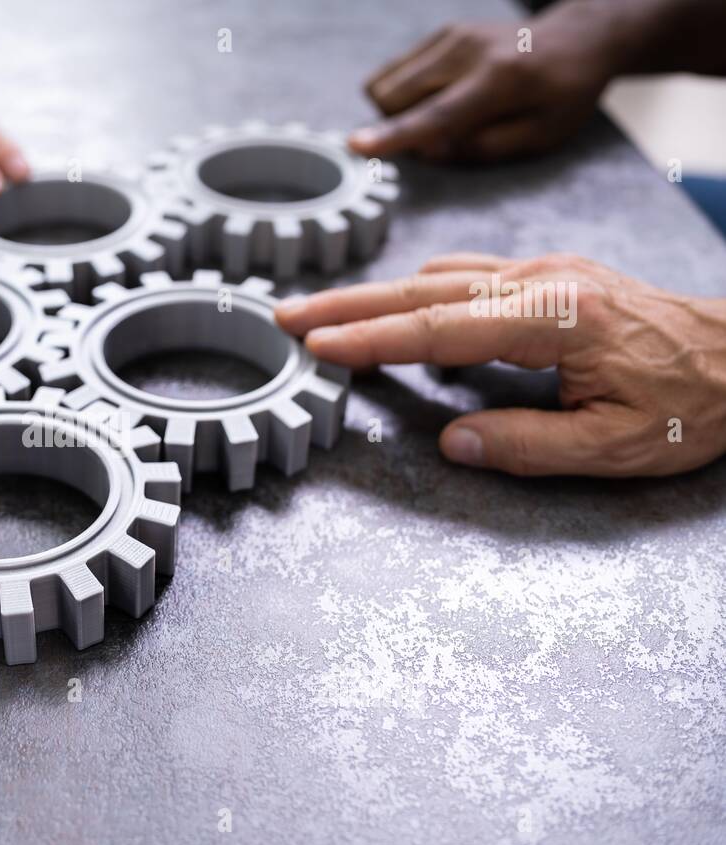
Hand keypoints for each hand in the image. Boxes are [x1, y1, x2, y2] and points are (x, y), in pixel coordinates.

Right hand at [276, 253, 725, 476]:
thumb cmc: (691, 406)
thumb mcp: (616, 448)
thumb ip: (528, 446)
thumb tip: (453, 444)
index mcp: (558, 322)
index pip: (440, 331)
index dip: (372, 341)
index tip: (317, 346)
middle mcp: (544, 282)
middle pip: (422, 290)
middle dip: (347, 305)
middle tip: (285, 314)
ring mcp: (545, 271)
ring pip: (438, 277)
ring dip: (375, 296)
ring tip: (323, 316)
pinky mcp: (549, 274)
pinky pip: (466, 275)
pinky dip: (417, 292)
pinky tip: (397, 309)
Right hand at [349, 3, 622, 161]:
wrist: (580, 37)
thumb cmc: (565, 94)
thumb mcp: (543, 136)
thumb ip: (484, 148)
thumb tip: (430, 150)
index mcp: (501, 81)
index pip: (438, 115)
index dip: (395, 136)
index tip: (356, 146)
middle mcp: (468, 51)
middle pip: (394, 99)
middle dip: (399, 127)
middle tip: (440, 137)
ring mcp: (452, 37)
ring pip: (385, 85)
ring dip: (399, 111)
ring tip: (442, 113)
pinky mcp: (444, 33)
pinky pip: (395, 72)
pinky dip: (406, 93)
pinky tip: (441, 94)